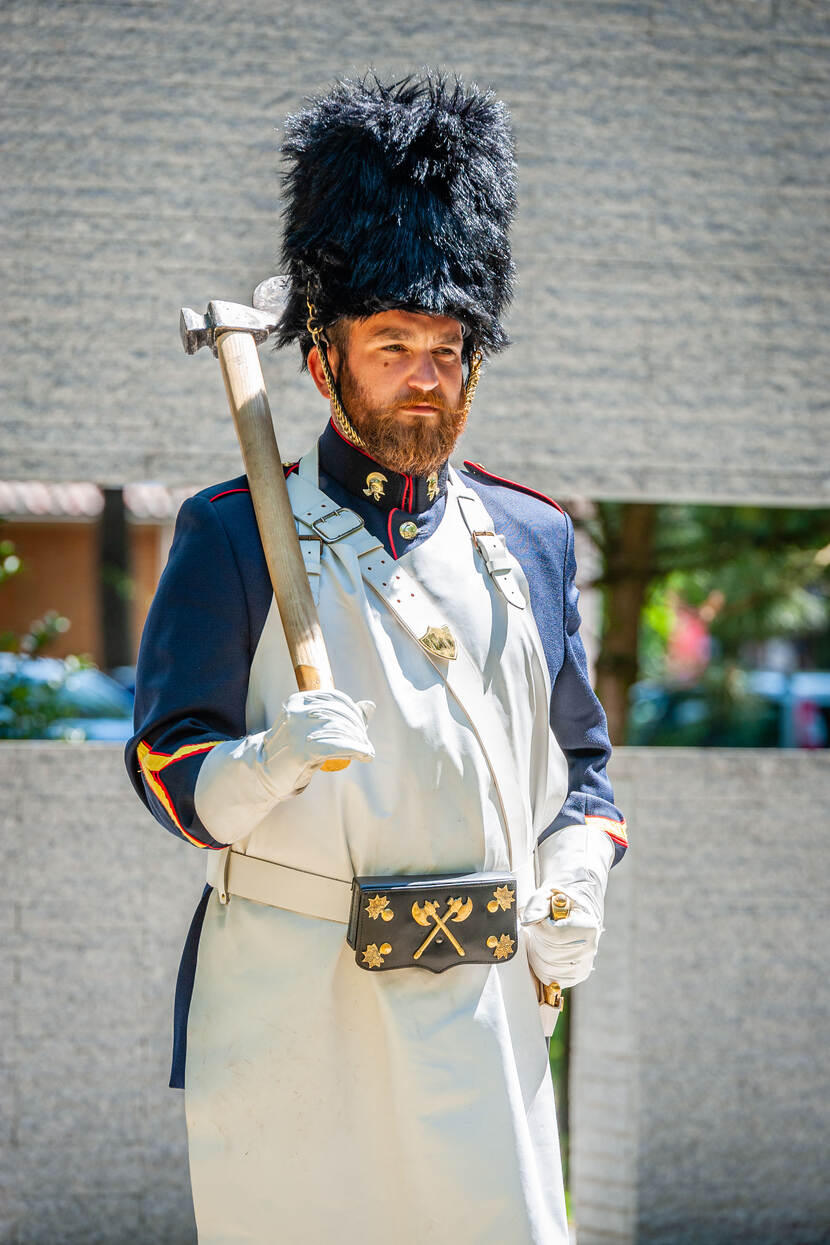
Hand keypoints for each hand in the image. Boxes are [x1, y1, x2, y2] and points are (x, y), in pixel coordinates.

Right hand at [260, 689, 374, 796]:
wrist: (263, 773)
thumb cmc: (293, 751)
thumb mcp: (314, 730)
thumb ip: (341, 717)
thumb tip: (370, 705)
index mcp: (298, 701)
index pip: (336, 698)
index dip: (354, 712)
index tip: (362, 728)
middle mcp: (297, 712)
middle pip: (340, 714)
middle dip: (358, 729)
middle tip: (366, 744)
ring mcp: (297, 731)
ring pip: (341, 730)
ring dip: (359, 742)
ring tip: (366, 752)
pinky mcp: (301, 751)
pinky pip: (337, 747)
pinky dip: (356, 750)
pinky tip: (364, 755)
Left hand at [520, 822, 614, 988]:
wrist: (573, 911)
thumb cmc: (559, 902)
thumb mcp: (548, 894)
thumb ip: (537, 905)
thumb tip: (529, 921)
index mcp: (587, 926)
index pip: (554, 936)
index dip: (538, 929)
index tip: (536, 920)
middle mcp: (589, 948)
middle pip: (549, 954)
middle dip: (537, 941)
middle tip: (537, 930)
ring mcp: (585, 964)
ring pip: (548, 969)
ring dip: (537, 954)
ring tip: (540, 940)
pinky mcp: (578, 975)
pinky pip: (552, 979)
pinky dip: (542, 968)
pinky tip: (544, 953)